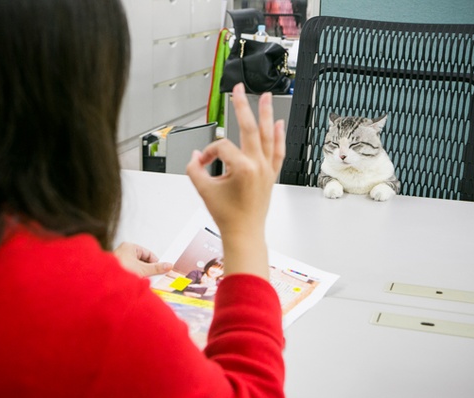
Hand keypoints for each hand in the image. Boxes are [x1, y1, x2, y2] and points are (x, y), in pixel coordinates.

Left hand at [113, 242, 172, 277]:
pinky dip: (136, 277)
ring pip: (136, 267)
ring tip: (147, 281)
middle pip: (142, 261)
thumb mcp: (143, 270)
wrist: (106, 284)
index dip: (156, 261)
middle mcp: (123, 252)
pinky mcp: (117, 270)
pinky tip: (138, 283)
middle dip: (149, 269)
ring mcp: (119, 261)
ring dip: (143, 274)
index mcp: (129, 247)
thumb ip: (156, 268)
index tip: (162, 269)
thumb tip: (169, 265)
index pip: (147, 253)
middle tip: (156, 276)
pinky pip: (130, 272)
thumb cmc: (122, 272)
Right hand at [186, 83, 285, 278]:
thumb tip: (195, 157)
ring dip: (266, 114)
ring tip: (267, 96)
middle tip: (238, 89)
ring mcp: (267, 169)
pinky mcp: (271, 174)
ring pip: (268, 135)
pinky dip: (279, 136)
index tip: (202, 163)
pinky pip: (278, 151)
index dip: (208, 153)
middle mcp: (257, 164)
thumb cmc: (228, 216)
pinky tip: (278, 123)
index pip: (221, 147)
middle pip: (249, 128)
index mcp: (242, 167)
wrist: (244, 233)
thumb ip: (194, 170)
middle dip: (242, 106)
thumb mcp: (204, 191)